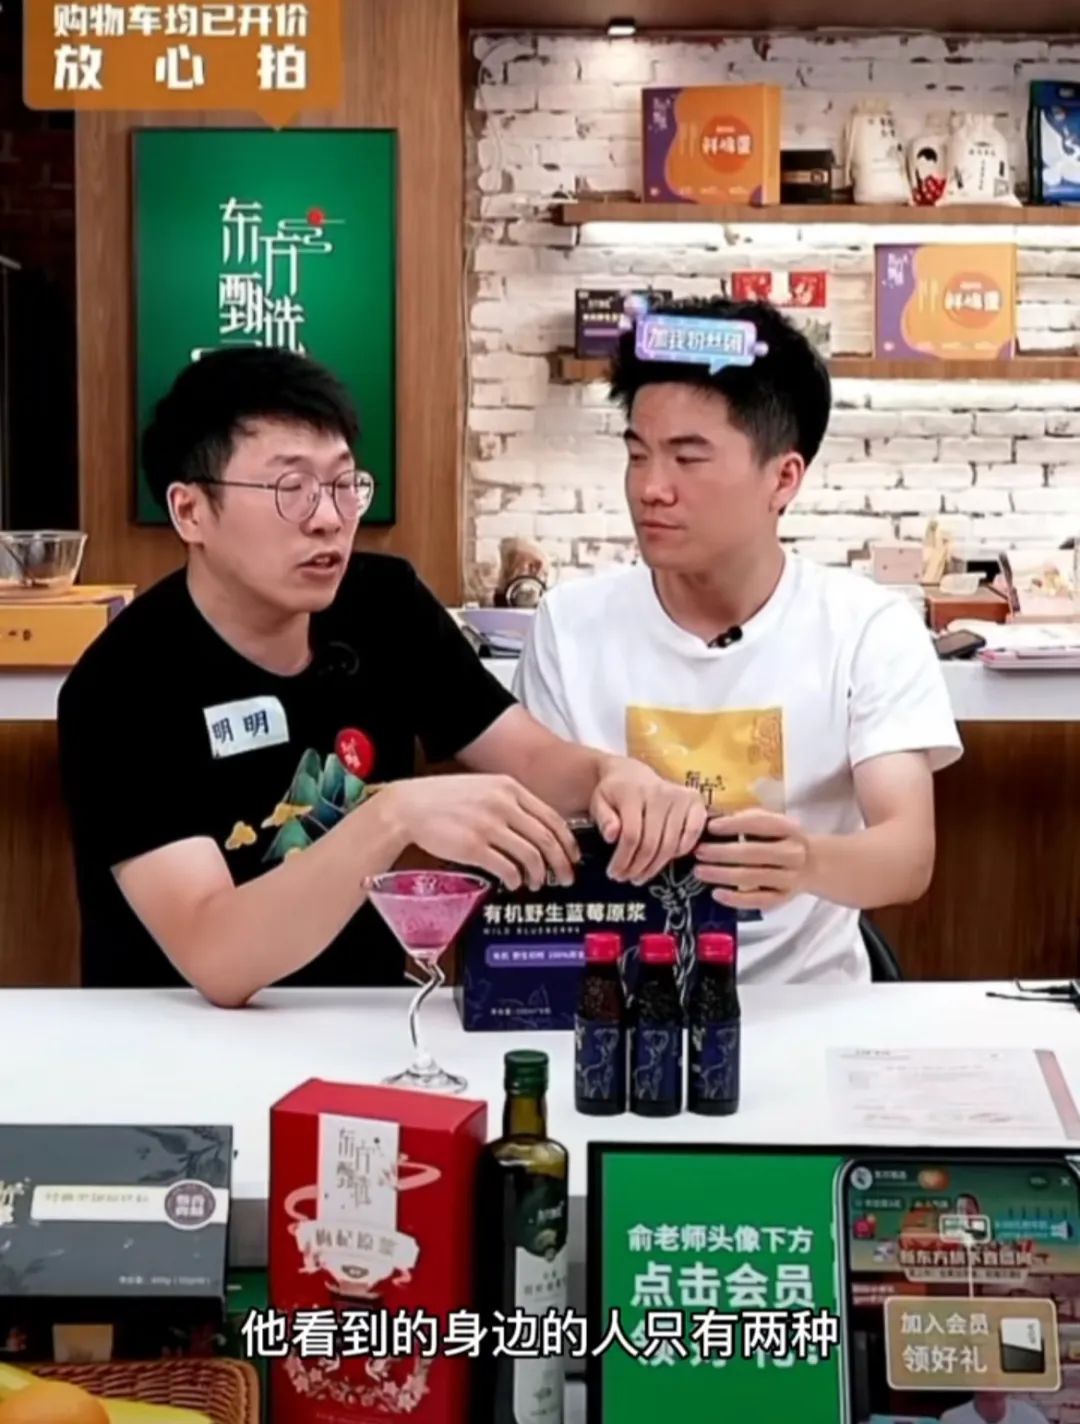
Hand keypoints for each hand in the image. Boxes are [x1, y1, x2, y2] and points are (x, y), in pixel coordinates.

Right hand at [379, 774, 578, 891]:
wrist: (409, 806)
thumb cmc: (444, 799)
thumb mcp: (483, 787)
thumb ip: (510, 802)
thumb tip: (536, 827)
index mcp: (509, 788)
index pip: (552, 817)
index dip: (567, 842)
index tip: (572, 856)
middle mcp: (503, 804)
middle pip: (547, 839)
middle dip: (561, 863)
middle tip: (565, 877)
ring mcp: (488, 825)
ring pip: (531, 856)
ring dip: (539, 875)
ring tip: (537, 883)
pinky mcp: (473, 846)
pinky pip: (507, 868)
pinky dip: (516, 879)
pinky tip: (514, 883)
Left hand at [591, 757, 707, 883]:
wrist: (632, 772)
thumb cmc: (614, 792)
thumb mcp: (599, 802)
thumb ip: (603, 818)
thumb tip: (611, 836)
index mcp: (633, 793)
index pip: (631, 835)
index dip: (623, 860)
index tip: (614, 873)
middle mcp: (660, 793)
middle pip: (652, 843)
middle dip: (638, 867)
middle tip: (628, 878)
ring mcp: (680, 796)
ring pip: (670, 844)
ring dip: (656, 866)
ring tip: (642, 875)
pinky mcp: (695, 801)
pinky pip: (692, 833)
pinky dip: (681, 850)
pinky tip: (667, 859)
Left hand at [695, 809, 813, 910]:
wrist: (812, 864)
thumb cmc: (780, 839)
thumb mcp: (772, 822)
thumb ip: (748, 819)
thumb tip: (714, 820)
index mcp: (789, 829)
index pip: (760, 824)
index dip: (734, 825)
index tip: (711, 827)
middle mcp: (793, 853)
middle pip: (753, 853)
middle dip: (722, 852)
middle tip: (699, 852)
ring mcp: (789, 878)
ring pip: (752, 877)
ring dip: (722, 875)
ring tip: (700, 871)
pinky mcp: (783, 898)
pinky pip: (757, 901)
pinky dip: (736, 899)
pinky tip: (716, 894)